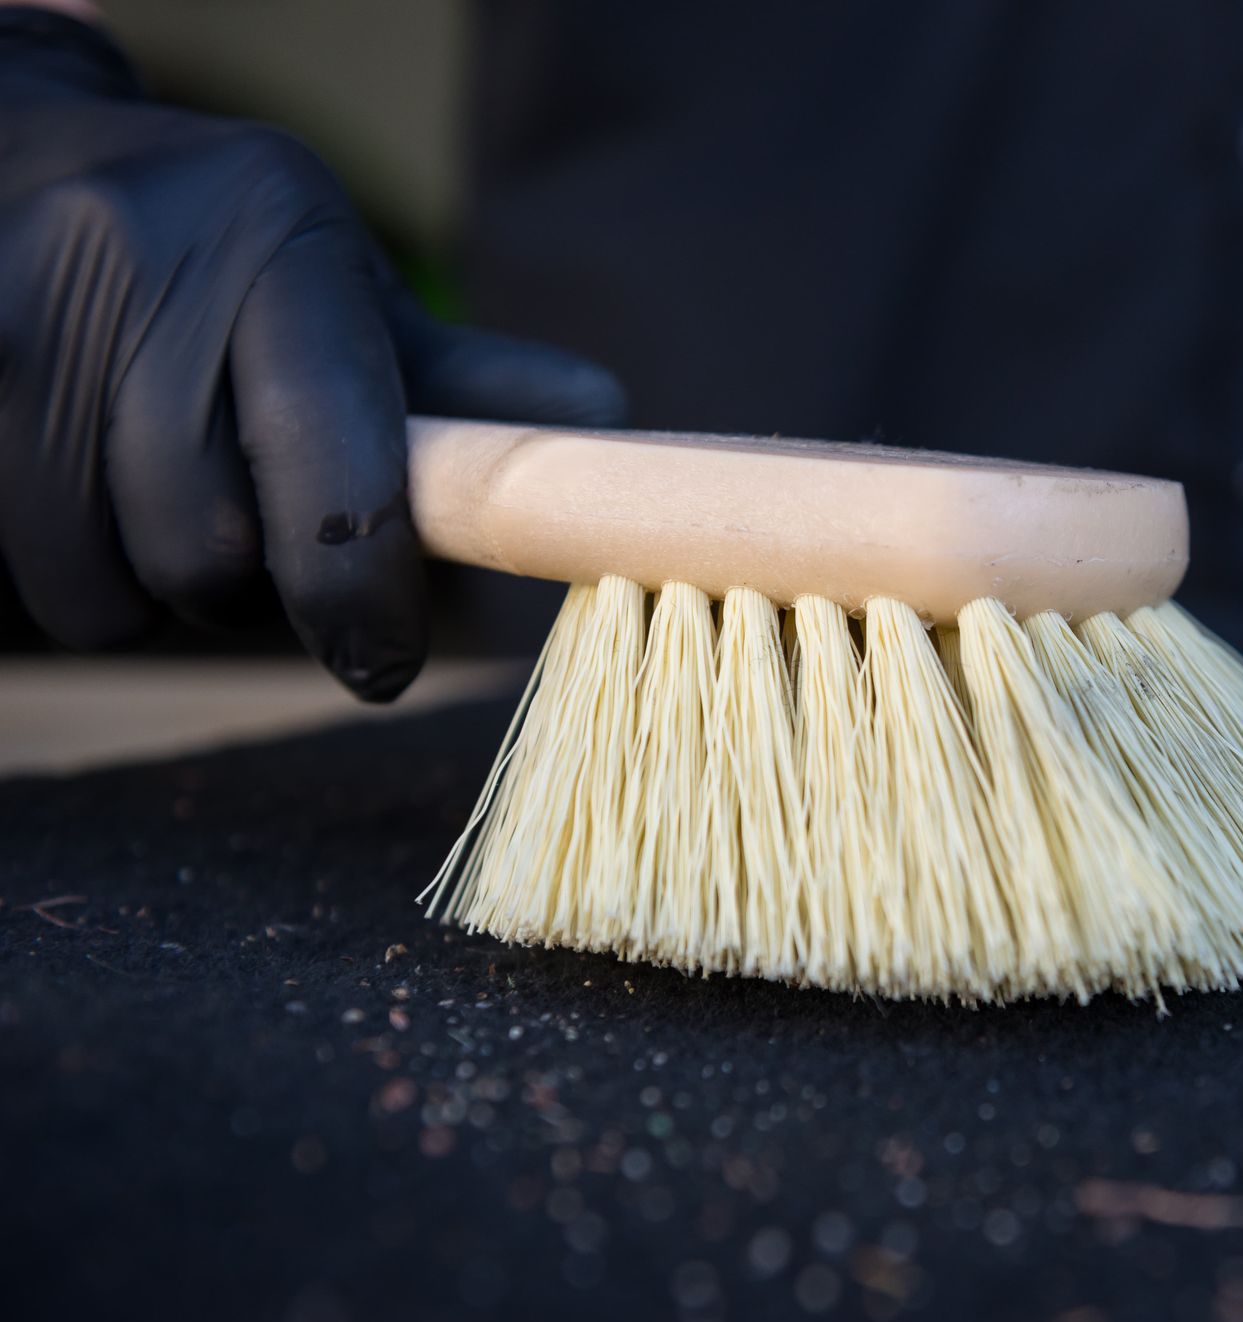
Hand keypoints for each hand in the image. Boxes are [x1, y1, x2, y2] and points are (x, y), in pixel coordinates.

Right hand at [0, 12, 626, 698]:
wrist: (28, 159)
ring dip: (147, 588)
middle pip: (206, 554)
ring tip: (165, 497)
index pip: (339, 477)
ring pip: (99, 585)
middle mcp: (136, 267)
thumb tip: (603, 425)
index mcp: (282, 246)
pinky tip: (86, 489)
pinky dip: (67, 566)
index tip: (382, 662)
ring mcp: (12, 315)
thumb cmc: (227, 259)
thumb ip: (468, 384)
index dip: (364, 599)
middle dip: (248, 590)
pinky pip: (19, 572)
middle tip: (258, 540)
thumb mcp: (352, 299)